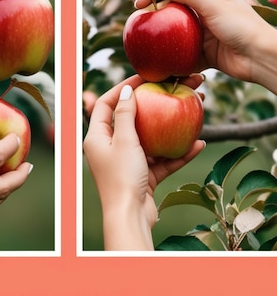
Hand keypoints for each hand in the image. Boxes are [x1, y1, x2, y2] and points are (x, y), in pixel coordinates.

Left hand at [83, 75, 204, 249]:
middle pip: (133, 120)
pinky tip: (198, 144)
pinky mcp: (143, 177)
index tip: (142, 77)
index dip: (122, 88)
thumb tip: (127, 91)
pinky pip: (162, 160)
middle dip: (154, 105)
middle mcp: (110, 148)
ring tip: (192, 113)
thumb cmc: (122, 177)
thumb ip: (126, 114)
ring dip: (171, 129)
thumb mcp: (124, 140)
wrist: (130, 218)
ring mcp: (128, 163)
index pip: (106, 104)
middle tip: (172, 90)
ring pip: (151, 140)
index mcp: (97, 137)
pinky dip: (178, 153)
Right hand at [135, 0, 276, 92]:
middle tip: (139, 22)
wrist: (260, 58)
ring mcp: (207, 36)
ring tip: (146, 42)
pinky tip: (160, 59)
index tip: (140, 3)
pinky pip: (186, 55)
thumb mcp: (214, 5)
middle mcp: (209, 14)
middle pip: (178, 14)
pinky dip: (174, 58)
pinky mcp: (207, 55)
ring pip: (180, 35)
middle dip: (159, 17)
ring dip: (165, 39)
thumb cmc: (242, 26)